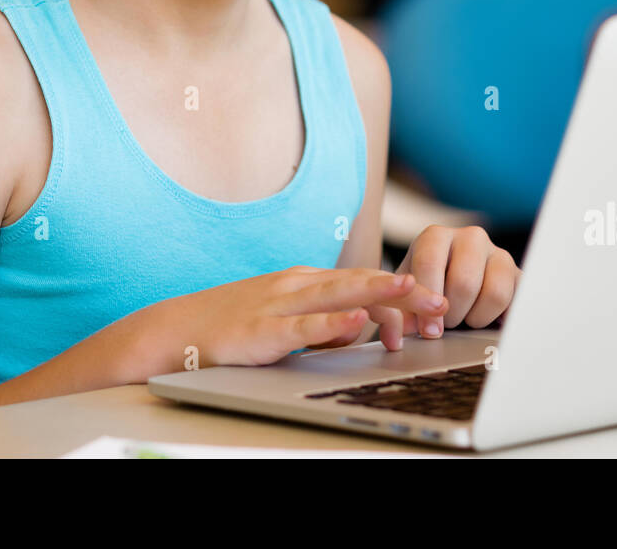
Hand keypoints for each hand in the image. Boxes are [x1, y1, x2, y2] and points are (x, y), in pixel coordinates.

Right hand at [143, 266, 450, 371]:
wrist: (174, 332)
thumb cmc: (232, 329)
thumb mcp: (286, 322)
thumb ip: (323, 325)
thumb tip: (358, 333)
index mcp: (305, 282)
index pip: (364, 283)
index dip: (401, 293)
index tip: (435, 306)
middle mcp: (296, 285)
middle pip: (360, 284)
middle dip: (404, 290)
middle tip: (442, 298)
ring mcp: (278, 304)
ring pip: (336, 295)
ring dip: (376, 293)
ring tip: (410, 290)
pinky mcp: (260, 331)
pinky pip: (302, 326)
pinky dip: (331, 324)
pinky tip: (354, 323)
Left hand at [371, 226, 520, 348]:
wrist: (450, 296)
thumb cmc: (423, 295)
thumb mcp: (405, 297)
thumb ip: (402, 307)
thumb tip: (412, 326)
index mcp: (435, 237)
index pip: (429, 263)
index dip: (427, 302)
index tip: (428, 330)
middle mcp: (470, 237)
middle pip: (464, 282)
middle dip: (453, 313)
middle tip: (447, 323)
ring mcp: (498, 253)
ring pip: (494, 293)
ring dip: (476, 318)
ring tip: (465, 318)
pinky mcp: (519, 275)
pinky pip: (516, 302)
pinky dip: (500, 319)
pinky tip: (486, 319)